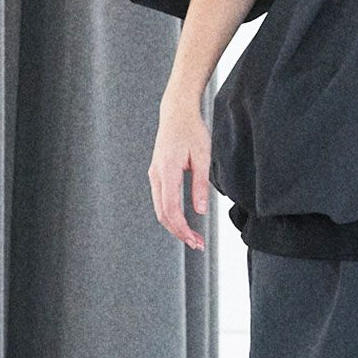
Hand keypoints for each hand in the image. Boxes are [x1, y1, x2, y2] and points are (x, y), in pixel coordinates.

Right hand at [149, 88, 210, 249]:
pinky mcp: (157, 174)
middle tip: (198, 244)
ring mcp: (154, 175)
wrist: (176, 113)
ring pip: (160, 209)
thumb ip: (200, 184)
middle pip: (163, 214)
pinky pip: (161, 201)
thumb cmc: (191, 131)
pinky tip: (184, 222)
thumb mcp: (203, 156)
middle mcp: (156, 175)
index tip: (196, 240)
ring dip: (175, 226)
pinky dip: (171, 215)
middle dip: (179, 232)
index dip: (182, 228)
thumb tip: (199, 210)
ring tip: (193, 237)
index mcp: (167, 170)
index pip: (171, 209)